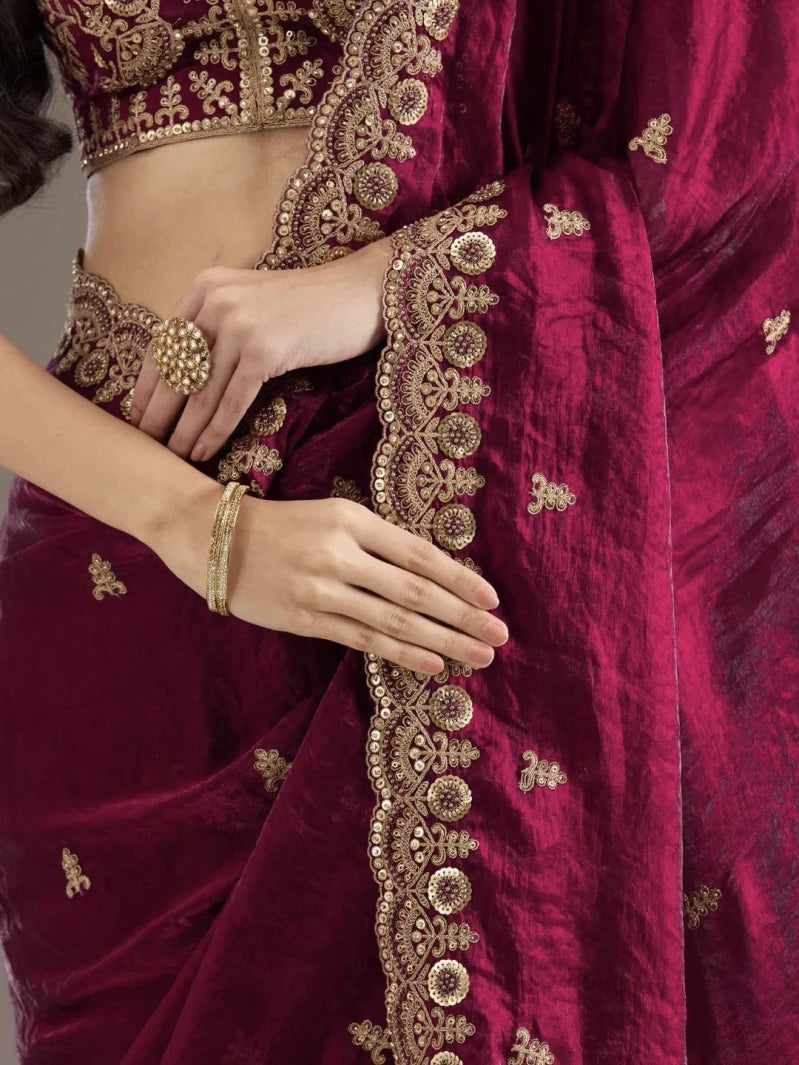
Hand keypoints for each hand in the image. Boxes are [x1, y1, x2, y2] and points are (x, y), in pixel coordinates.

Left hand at [130, 238, 391, 462]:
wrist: (359, 293)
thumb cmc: (310, 306)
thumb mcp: (252, 302)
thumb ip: (217, 325)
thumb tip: (185, 374)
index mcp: (206, 287)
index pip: (164, 344)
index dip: (147, 386)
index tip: (136, 416)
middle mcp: (215, 301)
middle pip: (175, 369)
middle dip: (158, 413)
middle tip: (145, 445)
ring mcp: (240, 325)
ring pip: (200, 391)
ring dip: (184, 430)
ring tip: (173, 457)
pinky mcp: (265, 350)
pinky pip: (232, 401)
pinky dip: (216, 430)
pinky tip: (205, 450)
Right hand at [159, 484, 507, 675]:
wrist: (214, 539)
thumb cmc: (284, 526)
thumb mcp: (334, 516)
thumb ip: (377, 542)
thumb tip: (432, 576)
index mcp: (353, 519)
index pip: (420, 554)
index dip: (460, 579)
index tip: (492, 599)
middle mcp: (341, 553)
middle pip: (415, 591)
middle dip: (463, 616)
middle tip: (499, 636)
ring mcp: (322, 588)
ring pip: (394, 620)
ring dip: (442, 641)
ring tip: (477, 656)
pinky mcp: (303, 618)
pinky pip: (362, 639)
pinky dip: (400, 654)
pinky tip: (431, 664)